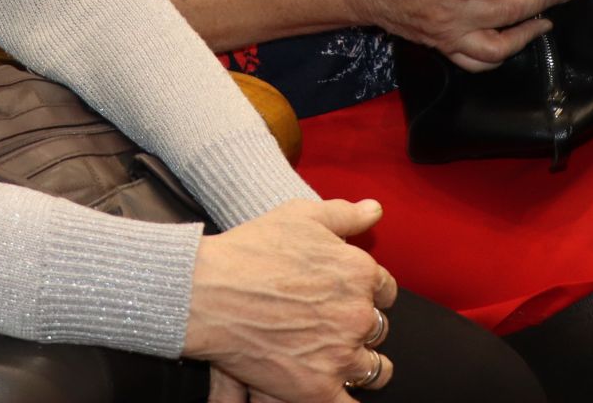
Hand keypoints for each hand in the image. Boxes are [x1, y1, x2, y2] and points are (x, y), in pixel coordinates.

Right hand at [186, 200, 396, 401]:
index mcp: (359, 272)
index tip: (350, 295)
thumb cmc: (250, 250)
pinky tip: (336, 393)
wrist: (207, 291)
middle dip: (360, 327)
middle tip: (335, 326)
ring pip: (373, 369)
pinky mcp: (318, 388)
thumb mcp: (300, 216)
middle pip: (378, 328)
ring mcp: (340, 354)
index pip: (385, 289)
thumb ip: (344, 214)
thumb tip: (374, 209)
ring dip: (362, 366)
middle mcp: (357, 314)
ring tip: (342, 363)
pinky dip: (346, 400)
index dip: (368, 292)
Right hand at [342, 0, 573, 71]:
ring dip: (528, 32)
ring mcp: (446, 34)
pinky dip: (501, 55)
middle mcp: (450, 13)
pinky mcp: (441, 45)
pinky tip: (517, 41)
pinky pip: (476, 62)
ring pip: (497, 45)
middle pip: (508, 11)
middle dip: (544, 0)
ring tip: (548, 16)